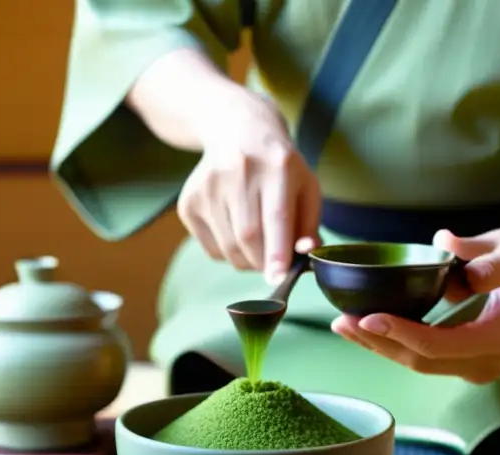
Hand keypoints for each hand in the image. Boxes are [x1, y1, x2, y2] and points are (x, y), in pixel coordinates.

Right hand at [176, 93, 322, 283]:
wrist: (236, 131)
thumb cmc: (279, 167)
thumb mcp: (305, 186)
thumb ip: (310, 224)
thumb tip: (306, 254)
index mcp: (277, 166)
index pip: (275, 217)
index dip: (276, 252)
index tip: (278, 278)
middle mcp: (239, 172)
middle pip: (248, 237)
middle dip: (264, 262)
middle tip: (274, 265)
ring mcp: (208, 187)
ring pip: (229, 248)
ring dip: (247, 261)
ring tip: (258, 244)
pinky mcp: (189, 202)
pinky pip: (212, 249)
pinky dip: (229, 253)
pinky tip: (235, 229)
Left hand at [331, 228, 499, 383]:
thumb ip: (486, 255)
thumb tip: (445, 245)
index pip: (441, 345)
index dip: (402, 334)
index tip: (368, 317)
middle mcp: (487, 364)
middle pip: (422, 361)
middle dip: (379, 344)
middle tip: (341, 321)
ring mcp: (474, 369)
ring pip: (417, 364)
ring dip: (378, 347)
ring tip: (341, 325)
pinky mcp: (461, 365)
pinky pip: (421, 358)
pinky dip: (391, 344)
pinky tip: (363, 330)